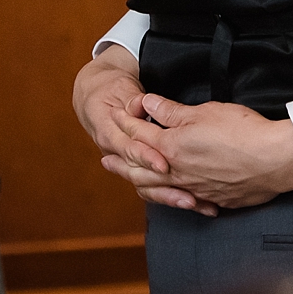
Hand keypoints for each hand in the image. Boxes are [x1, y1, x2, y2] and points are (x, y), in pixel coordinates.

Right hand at [71, 49, 216, 215]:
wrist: (96, 100)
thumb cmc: (109, 92)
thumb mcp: (120, 90)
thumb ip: (133, 101)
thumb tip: (143, 103)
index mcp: (109, 135)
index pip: (130, 150)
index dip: (147, 159)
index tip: (164, 165)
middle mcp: (115, 154)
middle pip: (140, 177)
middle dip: (165, 189)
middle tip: (188, 196)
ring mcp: (127, 164)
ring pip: (148, 188)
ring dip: (171, 197)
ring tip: (193, 202)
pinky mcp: (139, 168)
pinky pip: (155, 188)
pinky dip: (174, 196)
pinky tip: (196, 202)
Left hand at [128, 95, 292, 214]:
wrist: (276, 160)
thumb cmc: (243, 132)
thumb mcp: (203, 112)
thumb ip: (171, 111)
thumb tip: (147, 104)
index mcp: (171, 149)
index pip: (140, 135)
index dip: (126, 123)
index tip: (116, 116)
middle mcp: (178, 173)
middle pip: (140, 169)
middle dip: (121, 162)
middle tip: (106, 160)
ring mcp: (196, 190)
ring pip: (159, 189)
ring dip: (141, 183)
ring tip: (130, 180)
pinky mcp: (215, 199)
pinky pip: (185, 201)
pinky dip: (173, 198)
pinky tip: (174, 196)